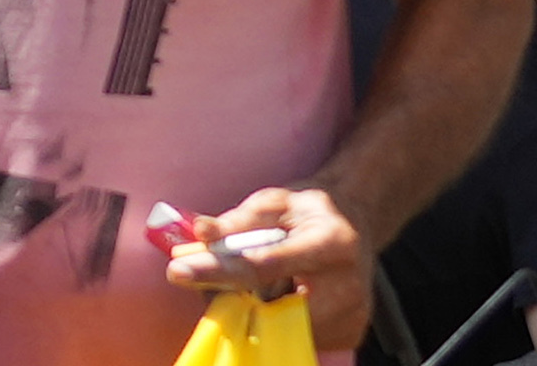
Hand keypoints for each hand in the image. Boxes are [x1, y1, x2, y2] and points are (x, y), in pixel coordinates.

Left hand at [158, 185, 370, 358]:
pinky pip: (294, 336)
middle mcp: (350, 285)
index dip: (219, 270)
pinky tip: (275, 295)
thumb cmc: (308, 212)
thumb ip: (238, 220)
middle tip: (209, 278)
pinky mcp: (348, 335)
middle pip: (272, 305)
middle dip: (234, 296)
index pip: (265, 264)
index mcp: (333, 242)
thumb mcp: (274, 202)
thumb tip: (200, 234)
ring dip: (252, 309)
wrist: (357, 226)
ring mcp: (353, 316)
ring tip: (253, 281)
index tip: (178, 271)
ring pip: (279, 325)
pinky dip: (272, 320)